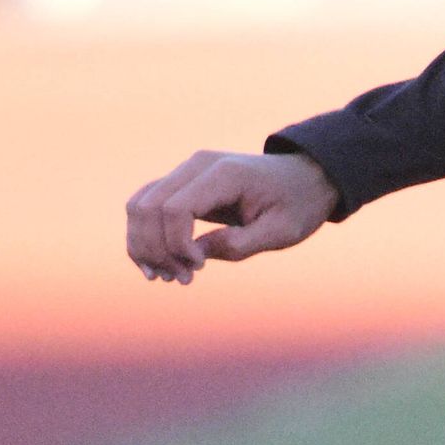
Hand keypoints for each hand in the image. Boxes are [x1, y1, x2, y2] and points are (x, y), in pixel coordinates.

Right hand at [124, 150, 337, 284]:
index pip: (174, 209)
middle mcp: (197, 165)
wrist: (305, 179)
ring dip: (143, 245)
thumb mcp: (281, 232)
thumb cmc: (297, 205)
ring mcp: (186, 171)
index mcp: (224, 174)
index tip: (200, 268)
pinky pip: (147, 205)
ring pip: (139, 205)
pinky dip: (145, 236)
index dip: (176, 245)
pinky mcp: (182, 183)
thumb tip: (196, 255)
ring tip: (167, 277)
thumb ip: (239, 244)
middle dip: (155, 250)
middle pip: (147, 206)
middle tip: (181, 279)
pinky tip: (159, 265)